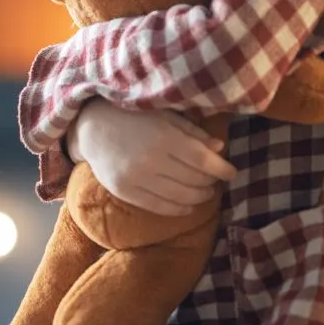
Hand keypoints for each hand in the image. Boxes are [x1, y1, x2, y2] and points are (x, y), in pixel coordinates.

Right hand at [66, 99, 235, 216]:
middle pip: (193, 180)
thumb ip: (191, 131)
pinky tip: (189, 206)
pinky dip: (180, 210)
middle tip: (216, 179)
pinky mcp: (126, 192)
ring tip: (205, 192)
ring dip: (199, 197)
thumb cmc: (132, 115)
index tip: (232, 172)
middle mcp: (150, 160)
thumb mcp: (163, 114)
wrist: (91, 127)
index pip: (202, 160)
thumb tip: (220, 148)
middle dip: (211, 182)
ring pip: (180, 197)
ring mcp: (136, 179)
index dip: (221, 168)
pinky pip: (160, 208)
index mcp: (162, 136)